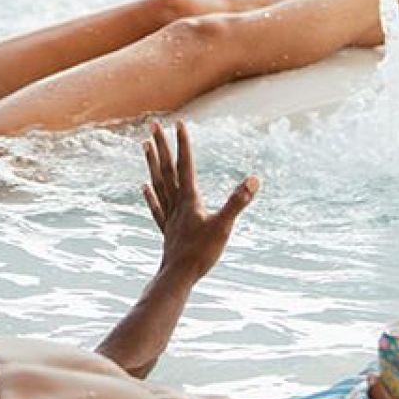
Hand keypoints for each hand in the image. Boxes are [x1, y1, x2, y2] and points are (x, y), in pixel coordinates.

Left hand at [141, 121, 256, 281]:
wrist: (178, 276)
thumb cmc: (201, 253)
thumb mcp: (224, 226)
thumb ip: (238, 202)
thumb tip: (254, 180)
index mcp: (189, 199)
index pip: (186, 165)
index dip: (183, 143)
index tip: (179, 123)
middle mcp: (176, 203)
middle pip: (166, 168)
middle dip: (161, 145)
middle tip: (153, 124)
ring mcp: (169, 215)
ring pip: (158, 183)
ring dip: (152, 163)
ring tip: (144, 146)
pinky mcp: (167, 229)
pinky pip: (156, 206)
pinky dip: (150, 194)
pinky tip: (144, 187)